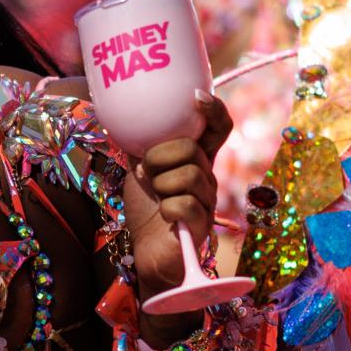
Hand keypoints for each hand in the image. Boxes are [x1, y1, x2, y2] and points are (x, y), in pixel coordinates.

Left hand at [124, 90, 232, 296]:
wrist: (145, 252)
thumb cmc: (145, 210)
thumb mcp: (140, 170)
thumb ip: (143, 146)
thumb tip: (132, 118)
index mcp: (196, 159)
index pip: (218, 128)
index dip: (214, 110)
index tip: (196, 98)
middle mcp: (207, 176)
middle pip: (191, 148)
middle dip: (159, 157)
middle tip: (147, 174)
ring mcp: (208, 200)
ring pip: (189, 175)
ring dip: (161, 184)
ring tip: (156, 197)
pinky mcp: (202, 224)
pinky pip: (185, 204)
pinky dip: (166, 208)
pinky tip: (164, 215)